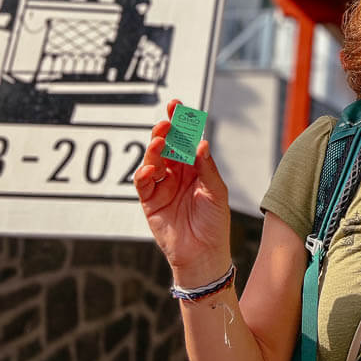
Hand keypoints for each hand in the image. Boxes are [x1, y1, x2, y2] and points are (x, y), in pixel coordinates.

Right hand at [134, 99, 231, 285]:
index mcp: (195, 167)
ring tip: (160, 142)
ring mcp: (162, 186)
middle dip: (165, 132)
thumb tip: (201, 143)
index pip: (186, 139)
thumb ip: (207, 168)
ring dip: (154, 150)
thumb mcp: (216, 192)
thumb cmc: (214, 223)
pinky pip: (143, 184)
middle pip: (167, 146)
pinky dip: (144, 175)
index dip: (180, 122)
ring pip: (153, 161)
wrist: (204, 255)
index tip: (176, 105)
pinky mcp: (150, 202)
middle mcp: (177, 173)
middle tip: (166, 123)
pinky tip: (150, 169)